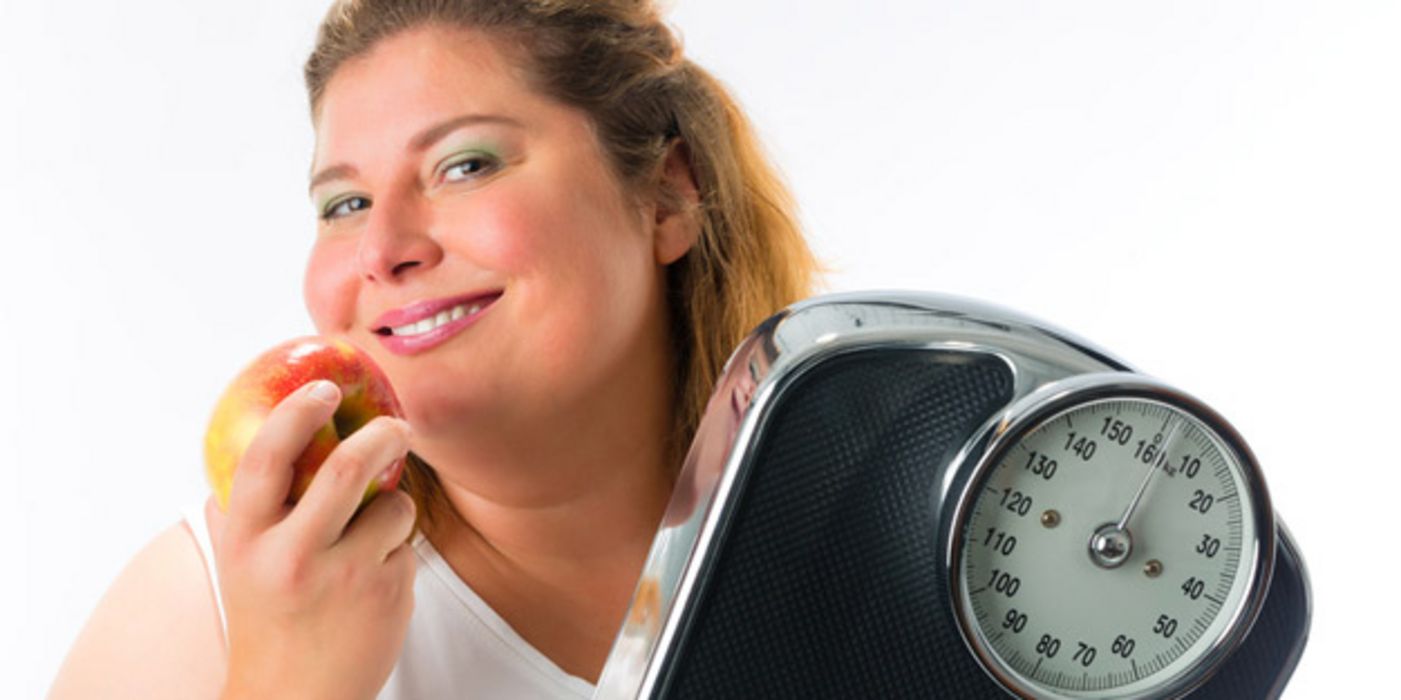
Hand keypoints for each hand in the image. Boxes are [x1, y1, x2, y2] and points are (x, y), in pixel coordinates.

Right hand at [210, 380, 417, 699]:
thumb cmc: (268, 622)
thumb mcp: (239, 565)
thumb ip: (242, 509)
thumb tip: (258, 443)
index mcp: (247, 540)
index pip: (266, 459)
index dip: (297, 413)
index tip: (324, 387)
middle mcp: (292, 556)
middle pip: (348, 468)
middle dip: (384, 434)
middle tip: (400, 426)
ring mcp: (344, 576)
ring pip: (394, 507)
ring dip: (395, 508)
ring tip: (372, 538)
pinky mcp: (388, 594)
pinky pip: (408, 545)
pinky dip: (399, 549)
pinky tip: (374, 583)